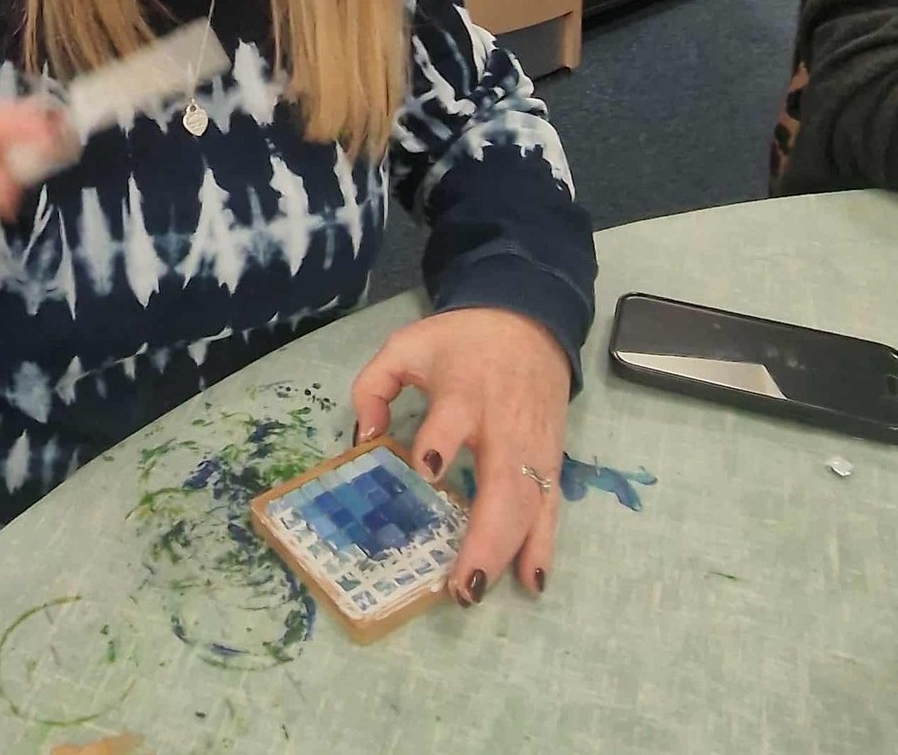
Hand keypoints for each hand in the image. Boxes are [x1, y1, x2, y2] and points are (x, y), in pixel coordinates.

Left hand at [351, 307, 570, 604]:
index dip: (440, 442)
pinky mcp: (551, 459)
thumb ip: (374, 387)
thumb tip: (364, 440)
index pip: (453, 419)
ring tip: (477, 591)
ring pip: (529, 505)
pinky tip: (531, 582)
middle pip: (502, 483)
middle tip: (458, 584)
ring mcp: (532, 447)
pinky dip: (544, 545)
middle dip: (483, 536)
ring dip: (507, 551)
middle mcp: (503, 424)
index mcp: (463, 390)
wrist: (527, 322)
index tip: (426, 471)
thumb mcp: (406, 345)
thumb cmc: (459, 341)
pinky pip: (551, 507)